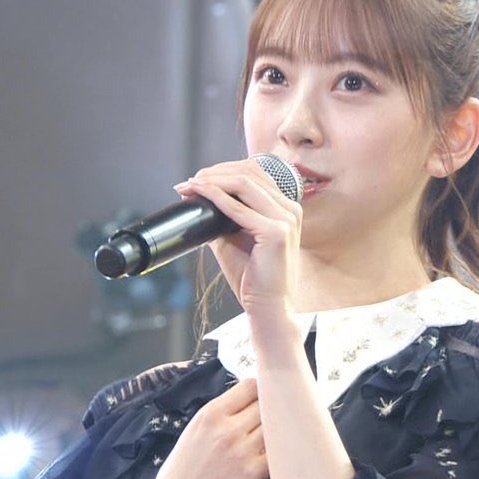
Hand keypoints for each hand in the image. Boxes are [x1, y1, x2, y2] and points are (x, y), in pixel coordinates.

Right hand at [128, 378, 267, 478]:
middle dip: (270, 410)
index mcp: (210, 414)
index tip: (264, 398)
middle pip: (267, 404)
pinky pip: (278, 452)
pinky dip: (280, 452)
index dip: (261, 391)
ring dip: (277, 431)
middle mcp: (227, 428)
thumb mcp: (193, 432)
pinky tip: (276, 456)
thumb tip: (248, 402)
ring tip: (275, 439)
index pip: (251, 386)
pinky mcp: (254, 473)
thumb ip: (220, 415)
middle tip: (272, 420)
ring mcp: (242, 450)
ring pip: (276, 427)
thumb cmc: (181, 474)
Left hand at [175, 159, 301, 329]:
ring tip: (189, 186)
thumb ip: (223, 217)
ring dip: (211, 180)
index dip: (223, 170)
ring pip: (243, 183)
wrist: (268, 308)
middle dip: (214, 172)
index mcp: (286, 209)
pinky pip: (237, 207)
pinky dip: (214, 196)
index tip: (198, 179)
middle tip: (189, 182)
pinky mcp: (276, 233)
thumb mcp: (235, 239)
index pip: (255, 174)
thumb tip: (198, 198)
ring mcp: (286, 219)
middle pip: (249, 173)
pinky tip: (199, 194)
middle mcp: (290, 210)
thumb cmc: (253, 278)